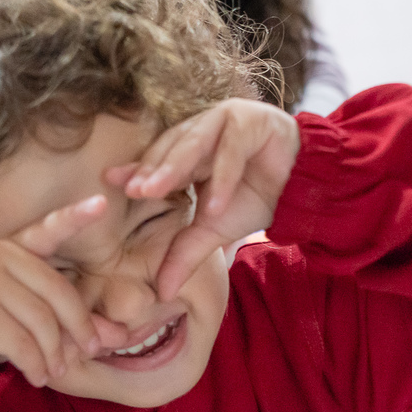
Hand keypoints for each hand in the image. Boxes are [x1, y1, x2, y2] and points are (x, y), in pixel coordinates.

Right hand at [0, 194, 124, 386]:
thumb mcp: (40, 321)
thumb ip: (75, 322)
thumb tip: (120, 335)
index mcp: (13, 248)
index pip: (48, 230)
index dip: (75, 217)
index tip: (103, 202)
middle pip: (57, 291)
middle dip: (79, 327)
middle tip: (91, 351)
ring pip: (42, 322)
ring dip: (55, 354)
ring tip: (54, 370)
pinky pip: (23, 344)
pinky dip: (36, 366)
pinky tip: (35, 376)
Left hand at [109, 98, 299, 298]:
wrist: (302, 189)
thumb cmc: (256, 199)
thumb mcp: (213, 228)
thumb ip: (185, 253)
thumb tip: (163, 292)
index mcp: (189, 145)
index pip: (156, 157)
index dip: (136, 170)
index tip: (110, 183)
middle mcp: (203, 128)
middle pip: (170, 149)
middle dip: (151, 171)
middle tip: (132, 192)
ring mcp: (227, 120)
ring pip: (195, 143)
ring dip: (174, 167)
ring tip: (155, 192)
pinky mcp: (254, 121)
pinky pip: (232, 151)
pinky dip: (222, 178)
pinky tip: (212, 204)